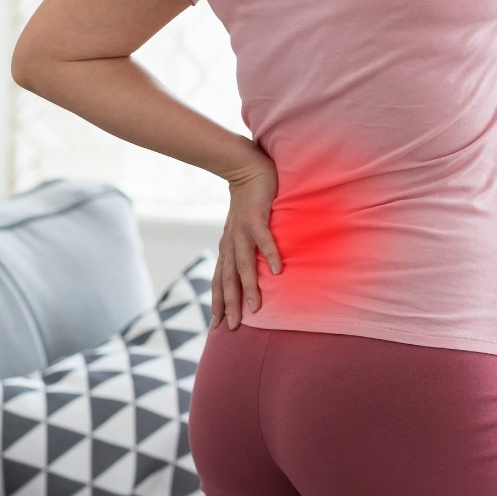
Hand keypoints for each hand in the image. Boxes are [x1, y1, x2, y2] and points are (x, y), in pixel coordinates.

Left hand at [212, 152, 282, 330]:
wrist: (246, 168)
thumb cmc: (247, 202)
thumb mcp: (242, 229)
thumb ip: (245, 248)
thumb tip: (253, 270)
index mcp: (227, 247)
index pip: (219, 280)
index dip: (218, 302)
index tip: (218, 326)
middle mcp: (231, 243)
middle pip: (228, 279)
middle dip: (230, 304)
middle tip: (234, 327)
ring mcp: (242, 231)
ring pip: (243, 265)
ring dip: (249, 287)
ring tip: (255, 308)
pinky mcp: (256, 218)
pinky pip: (263, 240)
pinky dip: (270, 255)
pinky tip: (278, 270)